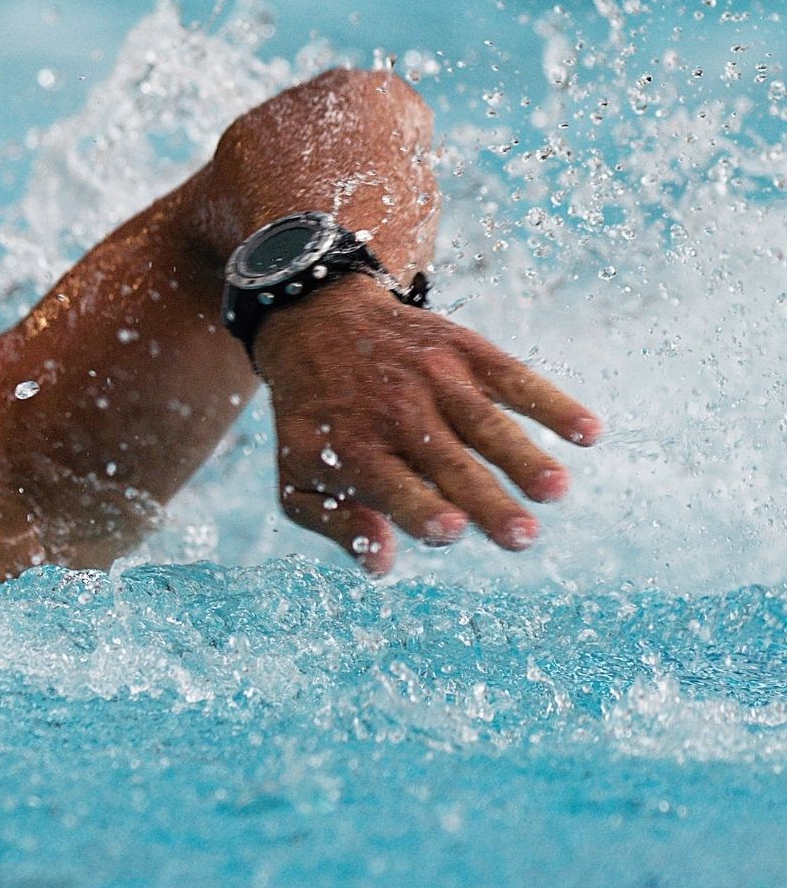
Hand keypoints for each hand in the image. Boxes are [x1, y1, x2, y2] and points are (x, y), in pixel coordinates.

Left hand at [254, 278, 600, 574]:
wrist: (319, 323)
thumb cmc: (317, 418)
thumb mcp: (298, 473)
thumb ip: (333, 522)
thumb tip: (381, 564)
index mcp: (355, 450)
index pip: (393, 487)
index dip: (422, 508)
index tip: (454, 528)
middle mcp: (397, 414)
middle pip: (449, 465)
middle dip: (487, 501)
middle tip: (522, 537)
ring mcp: (436, 380)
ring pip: (487, 425)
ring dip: (524, 459)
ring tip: (554, 491)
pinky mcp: (467, 353)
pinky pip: (515, 379)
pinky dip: (552, 403)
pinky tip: (588, 432)